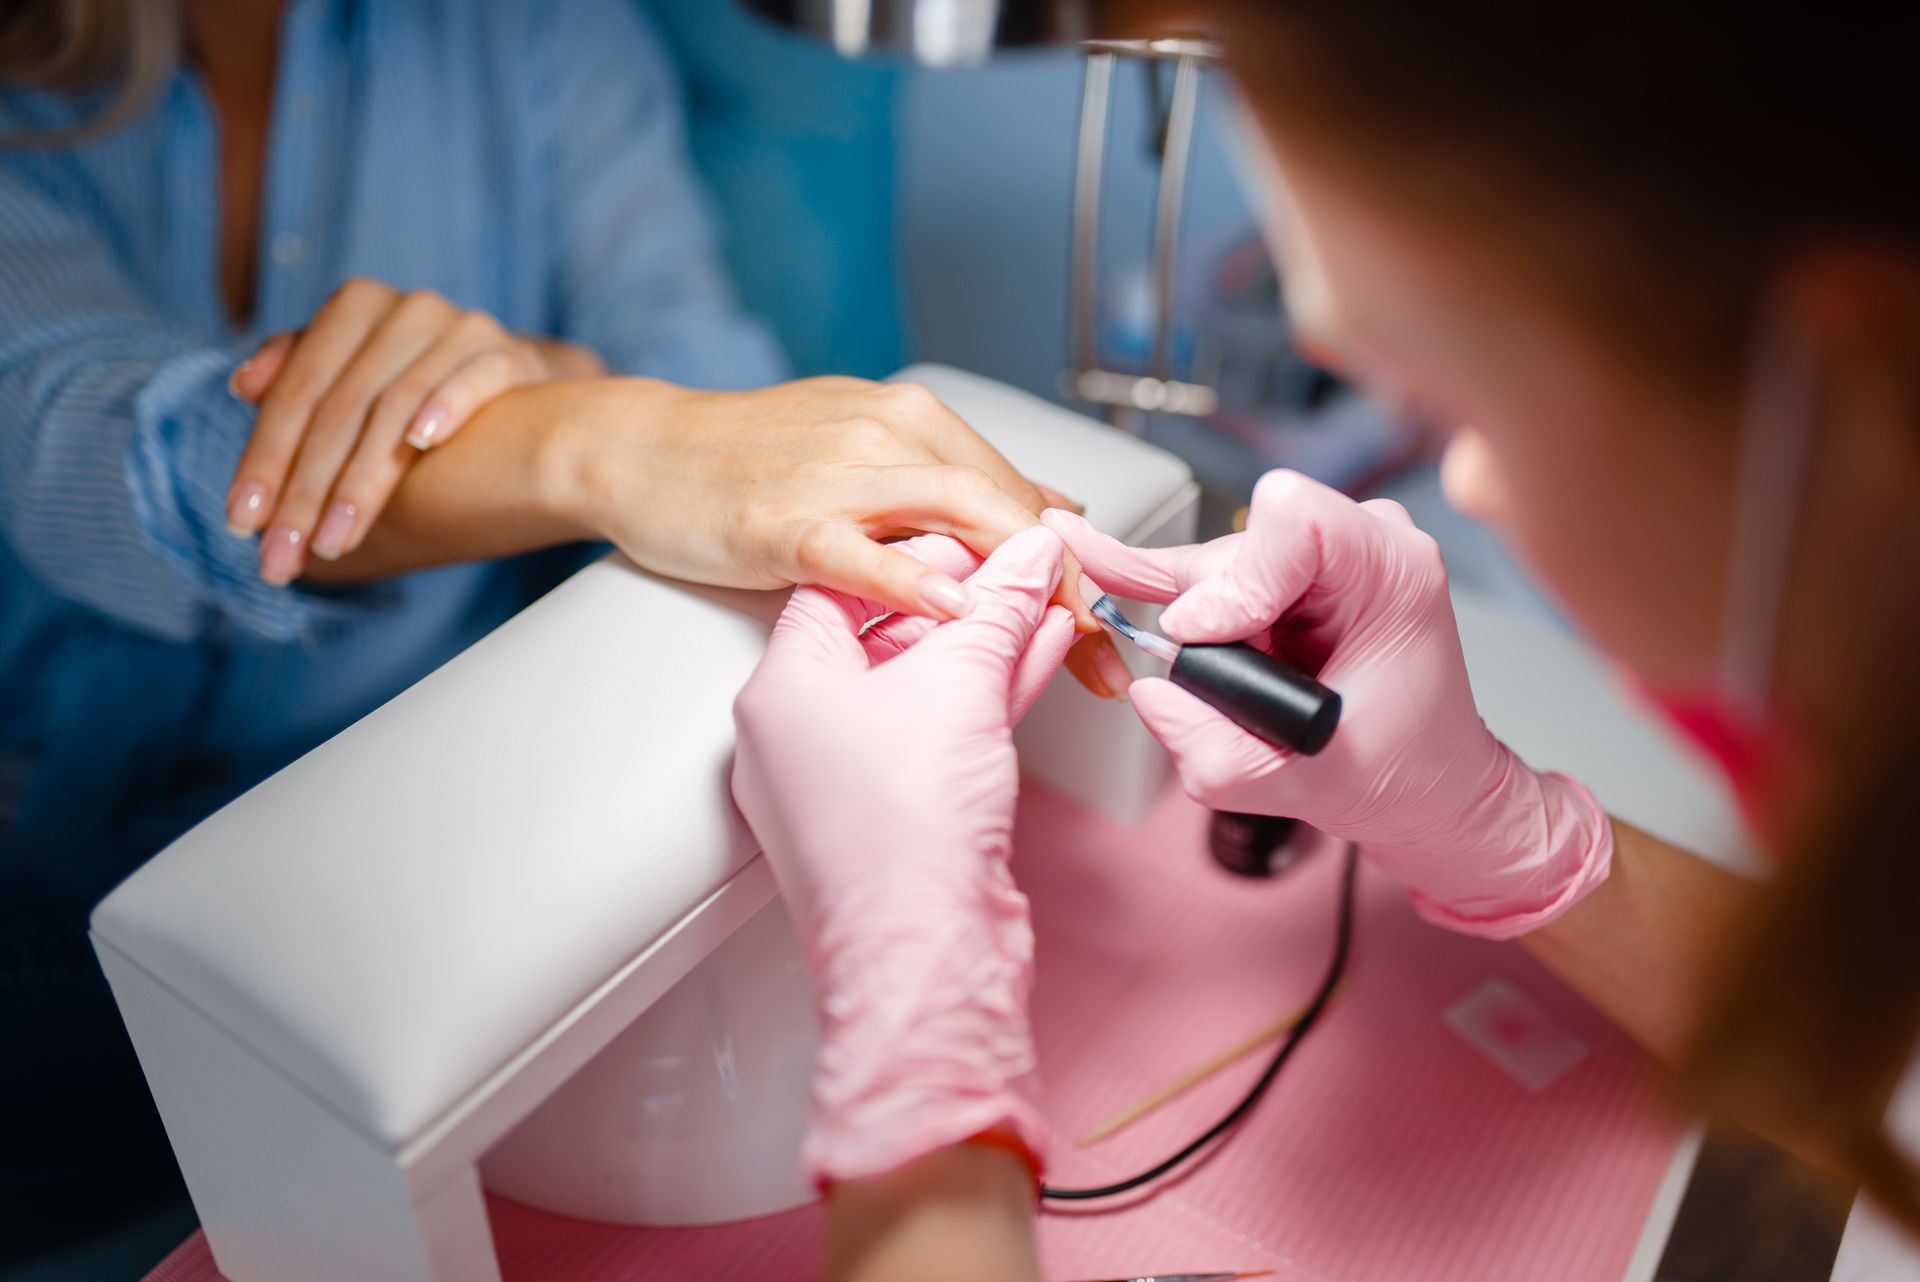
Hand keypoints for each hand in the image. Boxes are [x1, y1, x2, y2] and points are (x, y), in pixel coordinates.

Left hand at [226, 277, 603, 582]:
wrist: (523, 381)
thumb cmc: (423, 389)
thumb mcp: (355, 381)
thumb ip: (300, 381)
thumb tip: (242, 386)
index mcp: (354, 308)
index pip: (296, 391)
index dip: (264, 458)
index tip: (241, 524)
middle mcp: (404, 308)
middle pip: (340, 407)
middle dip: (305, 491)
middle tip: (282, 555)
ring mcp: (459, 328)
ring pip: (395, 405)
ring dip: (361, 482)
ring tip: (336, 540)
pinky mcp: (510, 354)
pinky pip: (475, 380)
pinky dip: (446, 406)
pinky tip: (421, 443)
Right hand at [563, 374, 1126, 693]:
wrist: (641, 449)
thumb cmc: (751, 461)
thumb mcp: (865, 453)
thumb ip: (952, 483)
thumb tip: (1050, 510)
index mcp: (916, 420)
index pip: (1021, 495)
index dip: (1079, 563)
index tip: (1116, 627)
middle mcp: (890, 433)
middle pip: (1008, 508)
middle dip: (1072, 584)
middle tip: (1110, 654)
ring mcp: (837, 474)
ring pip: (957, 516)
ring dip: (1024, 585)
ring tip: (1070, 642)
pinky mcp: (783, 519)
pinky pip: (862, 552)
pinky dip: (913, 582)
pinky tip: (955, 613)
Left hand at [731, 525, 1075, 1182]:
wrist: (922, 954)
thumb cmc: (903, 835)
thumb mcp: (959, 682)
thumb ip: (997, 608)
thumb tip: (1023, 557)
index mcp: (780, 689)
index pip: (841, 581)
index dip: (915, 550)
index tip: (971, 535)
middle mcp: (798, 734)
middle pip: (883, 633)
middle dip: (962, 601)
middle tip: (1017, 567)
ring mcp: (843, 782)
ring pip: (918, 687)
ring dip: (985, 647)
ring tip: (1044, 606)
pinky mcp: (893, 818)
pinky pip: (938, 733)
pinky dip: (985, 695)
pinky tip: (1038, 659)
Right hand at [1045, 470, 1612, 938]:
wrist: (1427, 780)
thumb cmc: (1400, 768)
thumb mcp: (1308, 787)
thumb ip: (1218, 754)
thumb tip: (1151, 693)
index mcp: (1395, 571)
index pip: (1293, 519)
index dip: (1239, 579)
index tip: (1213, 638)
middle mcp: (1365, 541)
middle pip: (1237, 549)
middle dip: (1210, 621)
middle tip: (1230, 687)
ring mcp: (1327, 549)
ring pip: (1215, 565)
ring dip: (1202, 629)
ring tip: (1242, 686)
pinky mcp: (1287, 567)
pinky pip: (1207, 566)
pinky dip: (1157, 578)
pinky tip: (1107, 562)